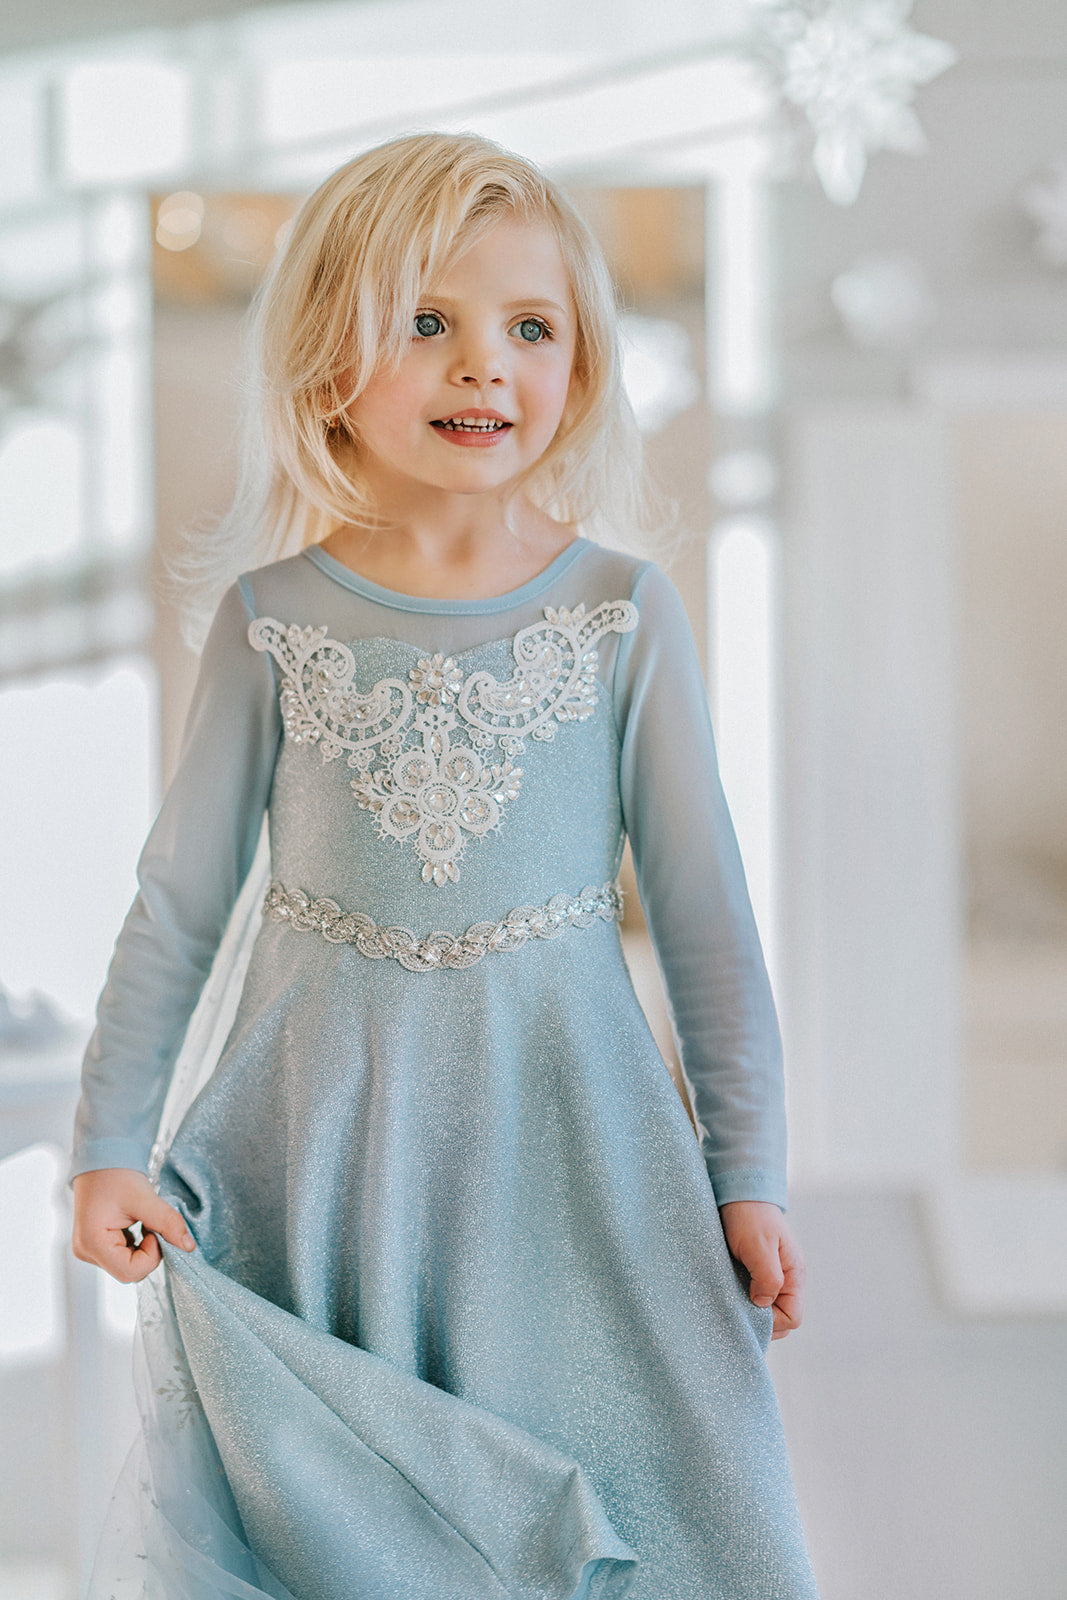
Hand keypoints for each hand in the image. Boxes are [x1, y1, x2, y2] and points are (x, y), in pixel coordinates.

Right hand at [71, 1167, 195, 1283]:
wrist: (101, 1159)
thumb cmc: (116, 1174)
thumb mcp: (145, 1198)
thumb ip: (167, 1222)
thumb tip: (188, 1246)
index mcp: (92, 1243)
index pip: (130, 1272)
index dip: (150, 1255)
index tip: (153, 1230)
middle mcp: (86, 1252)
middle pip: (128, 1271)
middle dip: (148, 1252)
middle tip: (151, 1225)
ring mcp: (89, 1250)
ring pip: (127, 1265)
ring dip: (142, 1248)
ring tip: (141, 1221)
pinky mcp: (96, 1246)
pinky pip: (122, 1256)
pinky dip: (136, 1244)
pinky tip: (134, 1223)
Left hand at [718, 1200, 804, 1340]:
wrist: (738, 1194)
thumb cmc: (750, 1216)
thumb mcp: (759, 1246)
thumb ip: (768, 1277)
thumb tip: (764, 1304)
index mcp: (794, 1275)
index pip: (793, 1317)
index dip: (773, 1323)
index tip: (750, 1311)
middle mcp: (785, 1279)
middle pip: (781, 1318)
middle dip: (761, 1321)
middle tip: (737, 1311)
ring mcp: (770, 1277)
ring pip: (766, 1309)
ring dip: (749, 1311)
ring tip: (731, 1302)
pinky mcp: (754, 1273)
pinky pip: (753, 1297)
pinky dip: (742, 1301)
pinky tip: (728, 1295)